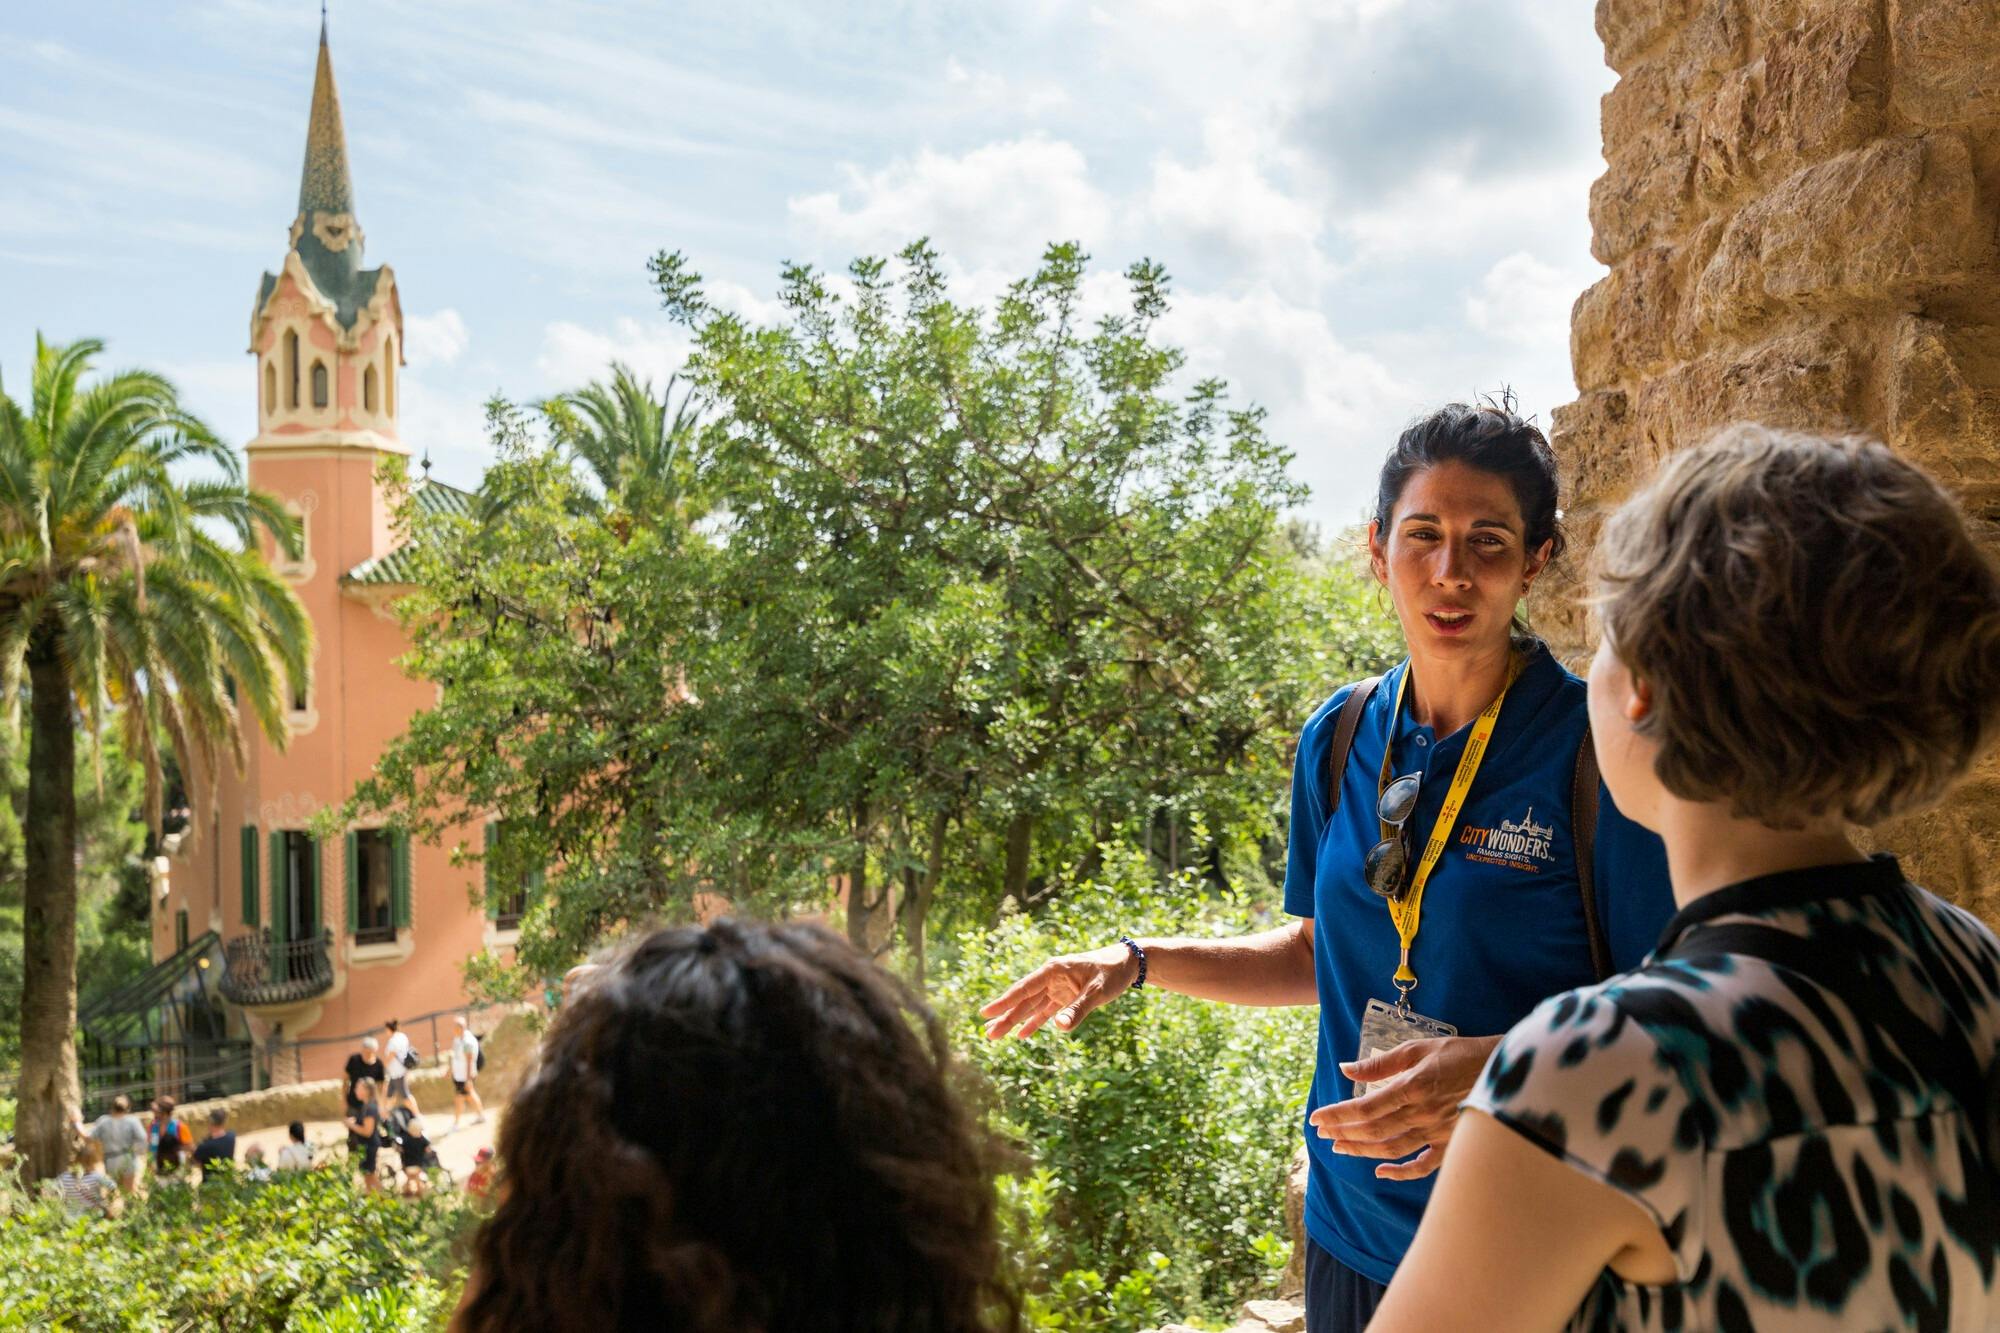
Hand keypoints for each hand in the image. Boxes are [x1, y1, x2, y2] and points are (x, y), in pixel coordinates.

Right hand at [978, 943, 1141, 1038]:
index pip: (1024, 989)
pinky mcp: (1065, 997)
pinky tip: (1021, 1034)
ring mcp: (1057, 988)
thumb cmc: (1112, 972)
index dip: (1004, 1002)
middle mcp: (1051, 978)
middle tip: (987, 1033)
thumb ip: (1078, 1009)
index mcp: (1053, 970)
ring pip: (1031, 1007)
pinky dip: (1034, 1022)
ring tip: (995, 1035)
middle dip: (1005, 1017)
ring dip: (1015, 1021)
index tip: (986, 1013)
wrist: (1127, 963)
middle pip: (1023, 1000)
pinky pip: (1045, 1011)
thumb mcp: (1097, 991)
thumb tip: (1059, 1028)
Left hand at [1305, 1034, 1501, 1180]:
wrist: (1511, 1072)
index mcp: (1413, 1088)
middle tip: (1322, 1134)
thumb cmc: (1464, 1053)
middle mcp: (1423, 1115)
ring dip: (1361, 1150)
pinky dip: (1400, 1172)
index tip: (1316, 1118)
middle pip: (1372, 1131)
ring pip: (1391, 1149)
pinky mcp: (1452, 1146)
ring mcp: (1438, 1134)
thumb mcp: (1421, 1048)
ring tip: (1339, 1147)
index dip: (1337, 1115)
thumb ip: (1382, 1062)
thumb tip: (1346, 1068)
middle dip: (1343, 1132)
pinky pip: (1422, 1167)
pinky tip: (1380, 1171)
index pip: (1364, 1107)